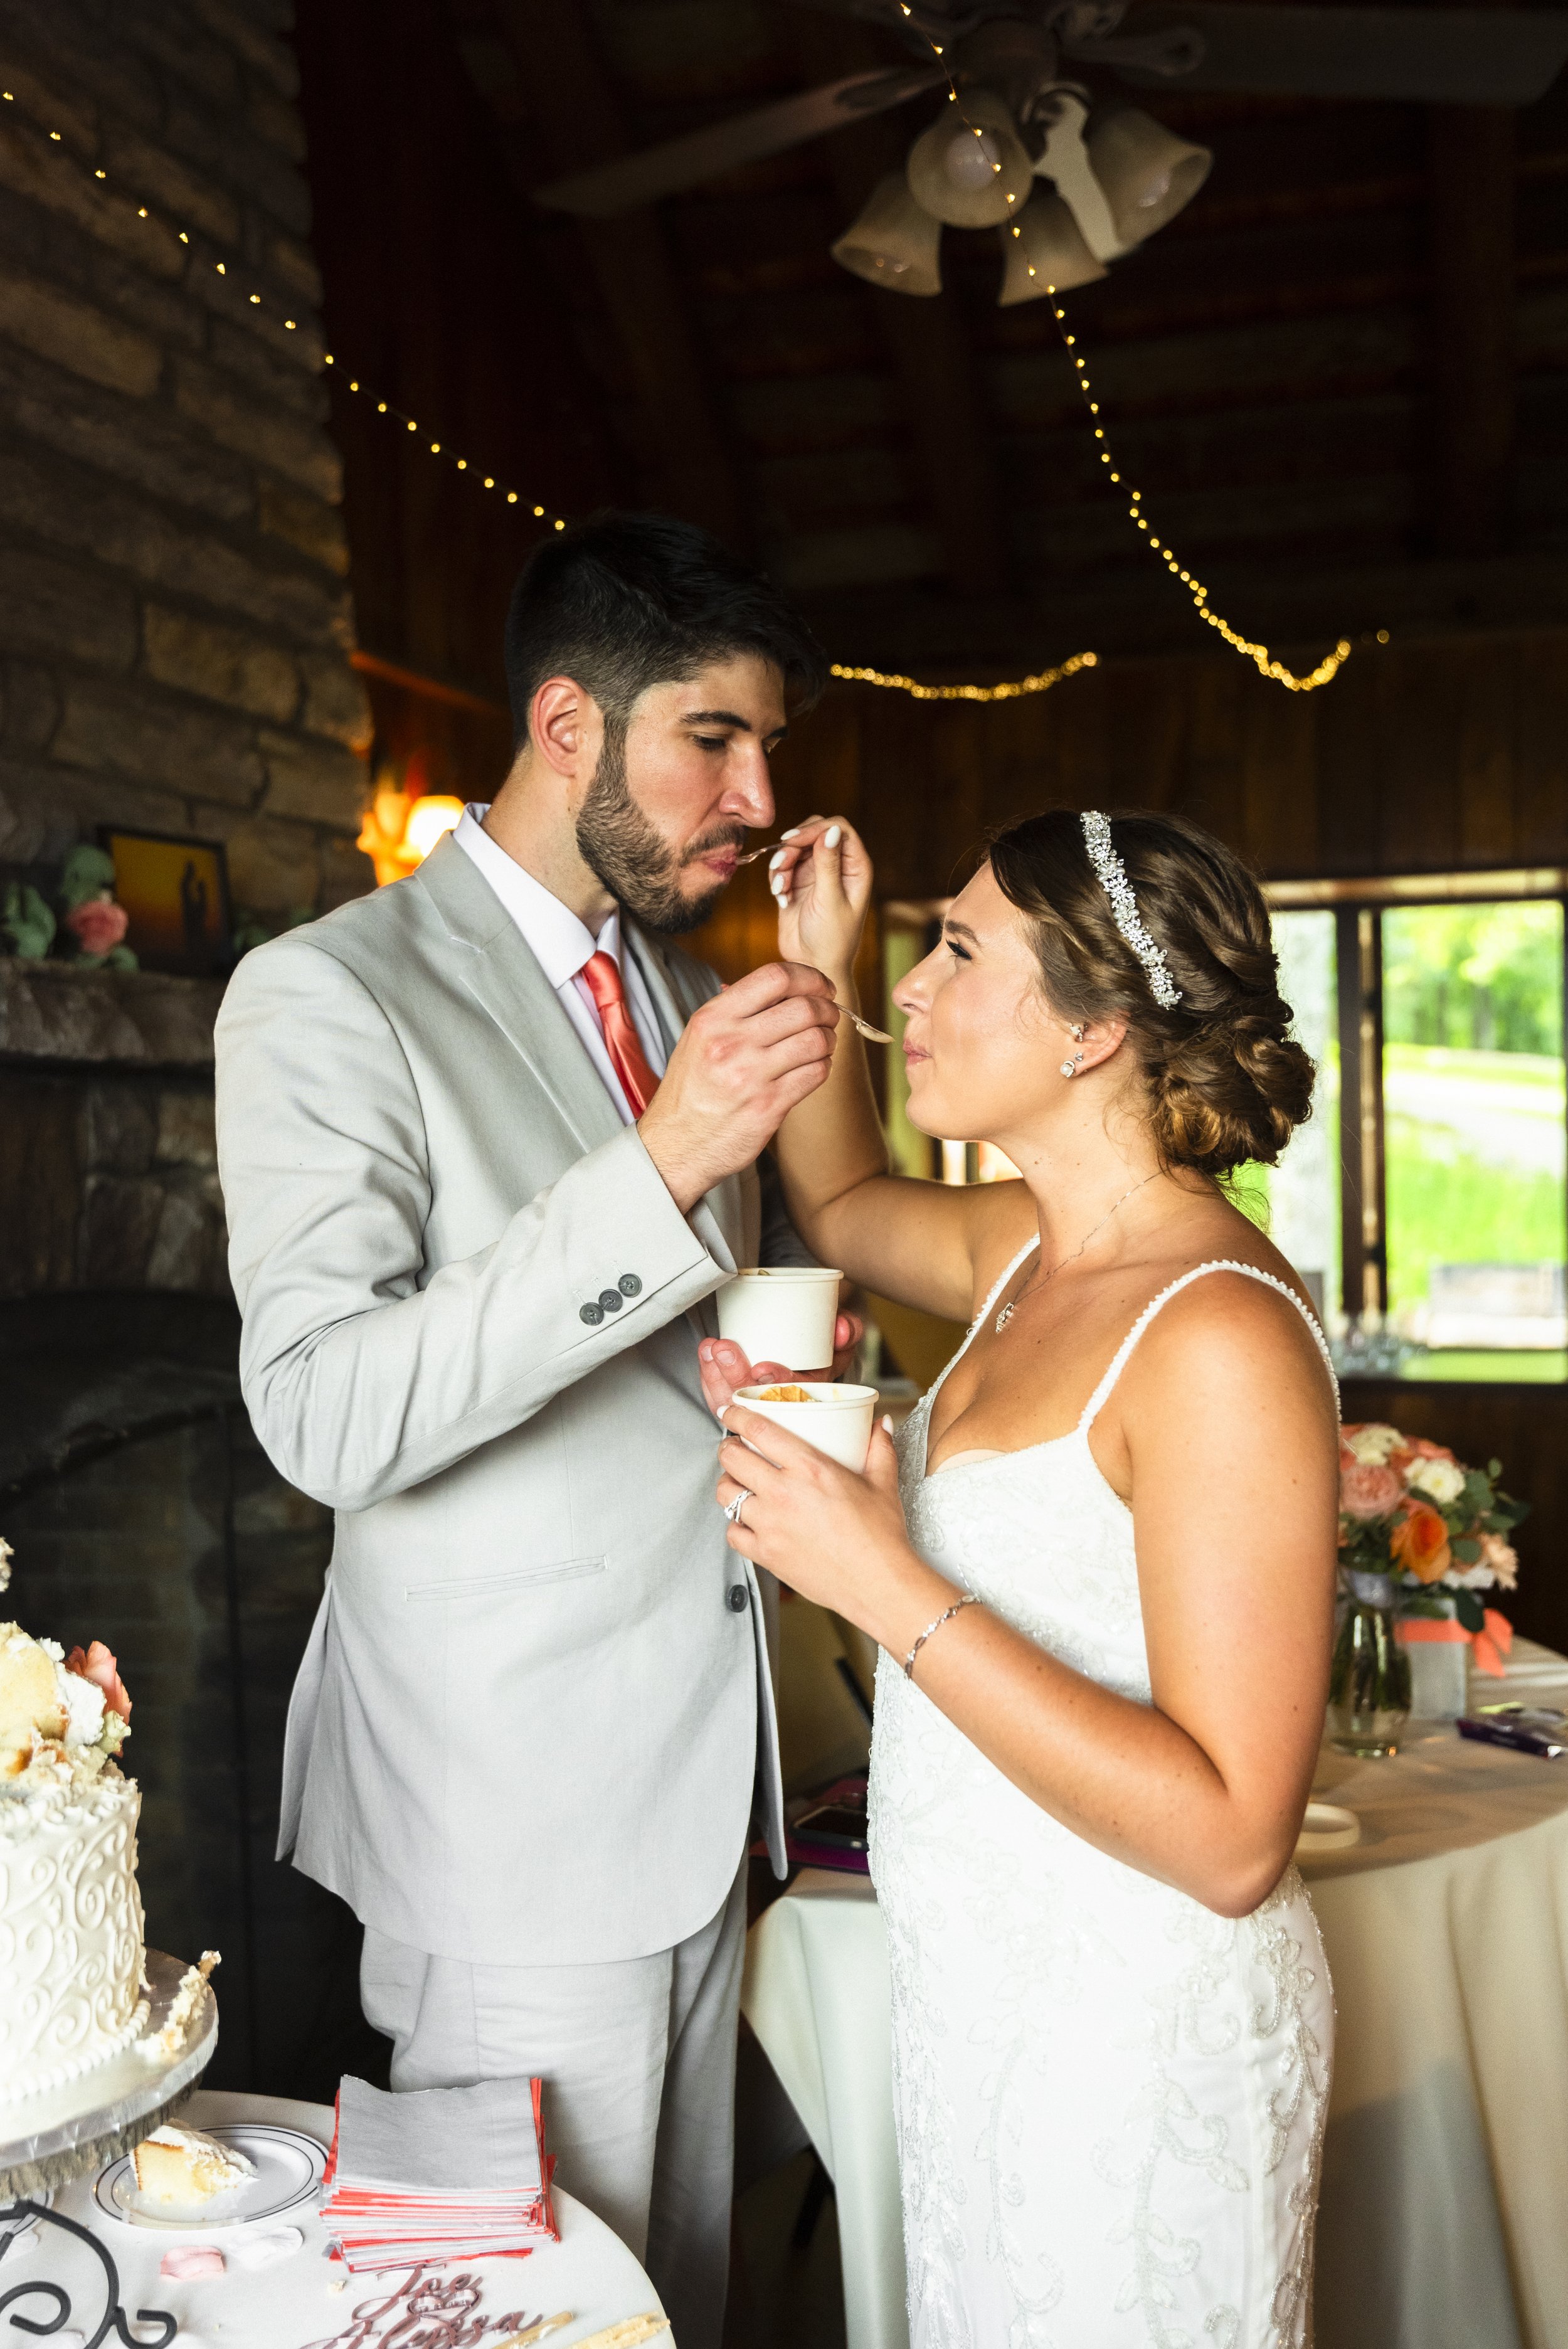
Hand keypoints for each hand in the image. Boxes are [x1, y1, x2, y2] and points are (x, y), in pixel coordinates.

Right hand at [639, 962, 838, 1212]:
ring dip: (829, 1038)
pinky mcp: (769, 1107)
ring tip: (822, 1043)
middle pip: (804, 1007)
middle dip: (827, 1009)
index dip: (810, 977)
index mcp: (713, 1018)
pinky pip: (816, 1073)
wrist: (675, 1145)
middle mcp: (731, 1043)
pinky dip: (823, 1065)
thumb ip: (738, 1010)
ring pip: (817, 1040)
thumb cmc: (691, 1089)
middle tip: (829, 1016)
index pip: (775, 977)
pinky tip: (813, 1066)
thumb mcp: (700, 1038)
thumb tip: (787, 985)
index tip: (821, 987)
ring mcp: (751, 1076)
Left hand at [698, 1312, 865, 1414]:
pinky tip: (705, 1354)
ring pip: (733, 1400)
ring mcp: (757, 1405)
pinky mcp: (738, 1401)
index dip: (779, 1384)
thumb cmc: (826, 1345)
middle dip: (735, 1375)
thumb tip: (841, 1329)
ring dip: (716, 1375)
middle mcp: (782, 1406)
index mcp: (810, 1395)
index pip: (794, 1396)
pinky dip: (709, 1377)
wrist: (810, 1346)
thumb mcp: (843, 1338)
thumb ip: (848, 1329)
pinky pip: (720, 1397)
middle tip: (723, 1348)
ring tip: (710, 1347)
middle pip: (756, 1400)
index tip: (762, 1370)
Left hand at [716, 1401, 930, 1647]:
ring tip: (739, 1482)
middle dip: (728, 1448)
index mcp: (810, 1469)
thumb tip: (880, 1424)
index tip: (731, 1411)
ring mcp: (770, 1525)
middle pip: (732, 1459)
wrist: (878, 1584)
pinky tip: (748, 1521)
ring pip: (726, 1494)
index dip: (737, 1416)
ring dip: (728, 1484)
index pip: (759, 1431)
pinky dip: (735, 1524)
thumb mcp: (883, 1482)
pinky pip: (732, 1533)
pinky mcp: (766, 1554)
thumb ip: (879, 1447)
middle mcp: (783, 1494)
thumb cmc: (881, 1536)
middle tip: (734, 1448)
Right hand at [769, 817, 872, 982]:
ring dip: (782, 864)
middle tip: (781, 864)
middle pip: (814, 832)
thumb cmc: (831, 939)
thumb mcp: (830, 900)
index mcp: (855, 867)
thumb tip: (831, 830)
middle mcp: (838, 866)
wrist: (812, 967)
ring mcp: (817, 873)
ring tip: (781, 889)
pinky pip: (783, 866)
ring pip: (795, 848)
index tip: (792, 841)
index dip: (815, 829)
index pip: (838, 829)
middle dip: (794, 845)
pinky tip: (781, 897)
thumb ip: (828, 864)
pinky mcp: (798, 883)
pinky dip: (777, 877)